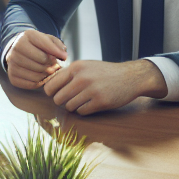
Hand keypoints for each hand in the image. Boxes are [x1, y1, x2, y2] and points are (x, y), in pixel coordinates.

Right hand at [4, 30, 67, 88]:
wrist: (18, 51)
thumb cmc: (37, 45)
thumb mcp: (47, 39)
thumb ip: (57, 45)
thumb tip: (63, 56)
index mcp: (26, 36)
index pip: (46, 46)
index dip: (57, 53)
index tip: (64, 57)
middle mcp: (16, 48)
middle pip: (42, 61)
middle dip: (51, 64)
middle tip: (54, 65)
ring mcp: (12, 63)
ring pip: (37, 74)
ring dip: (46, 74)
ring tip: (48, 70)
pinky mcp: (11, 76)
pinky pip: (31, 84)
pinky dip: (39, 82)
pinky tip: (40, 76)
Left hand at [43, 58, 166, 113]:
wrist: (130, 77)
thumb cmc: (105, 73)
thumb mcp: (86, 66)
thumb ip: (69, 74)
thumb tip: (48, 87)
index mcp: (76, 67)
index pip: (50, 86)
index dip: (52, 93)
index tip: (58, 94)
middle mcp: (82, 77)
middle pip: (58, 99)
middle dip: (63, 101)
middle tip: (71, 99)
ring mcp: (91, 90)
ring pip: (69, 107)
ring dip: (75, 106)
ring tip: (84, 100)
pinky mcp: (100, 101)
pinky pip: (82, 112)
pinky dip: (85, 110)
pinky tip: (92, 103)